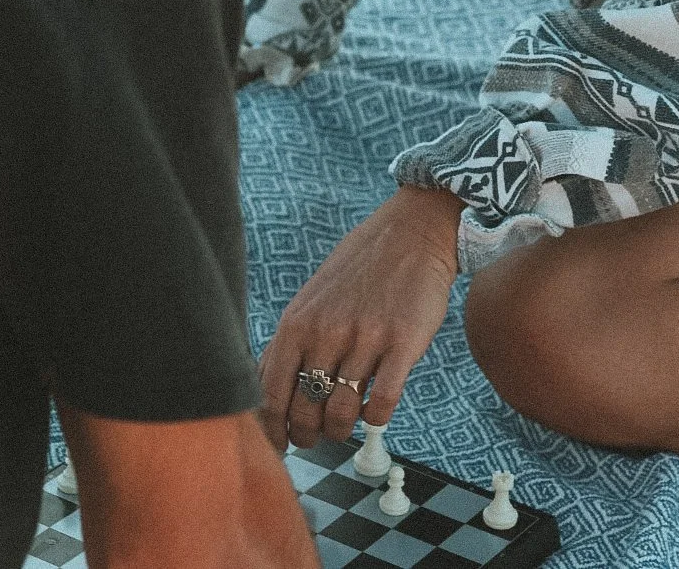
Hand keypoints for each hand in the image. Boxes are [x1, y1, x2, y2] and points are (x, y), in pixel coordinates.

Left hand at [257, 186, 463, 451]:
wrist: (410, 234)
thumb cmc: (358, 270)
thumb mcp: (312, 300)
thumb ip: (291, 342)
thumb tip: (268, 393)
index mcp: (297, 322)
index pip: (270, 394)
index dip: (272, 431)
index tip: (279, 445)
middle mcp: (326, 331)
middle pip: (304, 411)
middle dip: (308, 435)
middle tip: (316, 437)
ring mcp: (365, 338)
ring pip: (342, 414)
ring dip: (341, 431)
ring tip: (345, 426)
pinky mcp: (402, 343)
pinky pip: (383, 403)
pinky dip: (376, 418)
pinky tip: (375, 411)